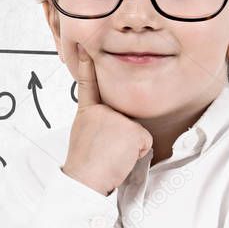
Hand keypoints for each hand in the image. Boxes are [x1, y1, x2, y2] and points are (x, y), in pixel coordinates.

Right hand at [61, 42, 154, 194]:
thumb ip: (101, 122)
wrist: (83, 180)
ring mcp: (117, 118)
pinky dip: (137, 153)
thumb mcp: (86, 135)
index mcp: (87, 111)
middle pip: (126, 117)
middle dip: (123, 136)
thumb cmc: (85, 164)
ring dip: (130, 146)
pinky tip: (120, 158)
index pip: (87, 83)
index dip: (86, 64)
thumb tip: (119, 127)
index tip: (85, 47)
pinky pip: (145, 142)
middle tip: (104, 151)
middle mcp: (101, 110)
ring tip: (110, 156)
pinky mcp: (133, 130)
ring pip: (137, 131)